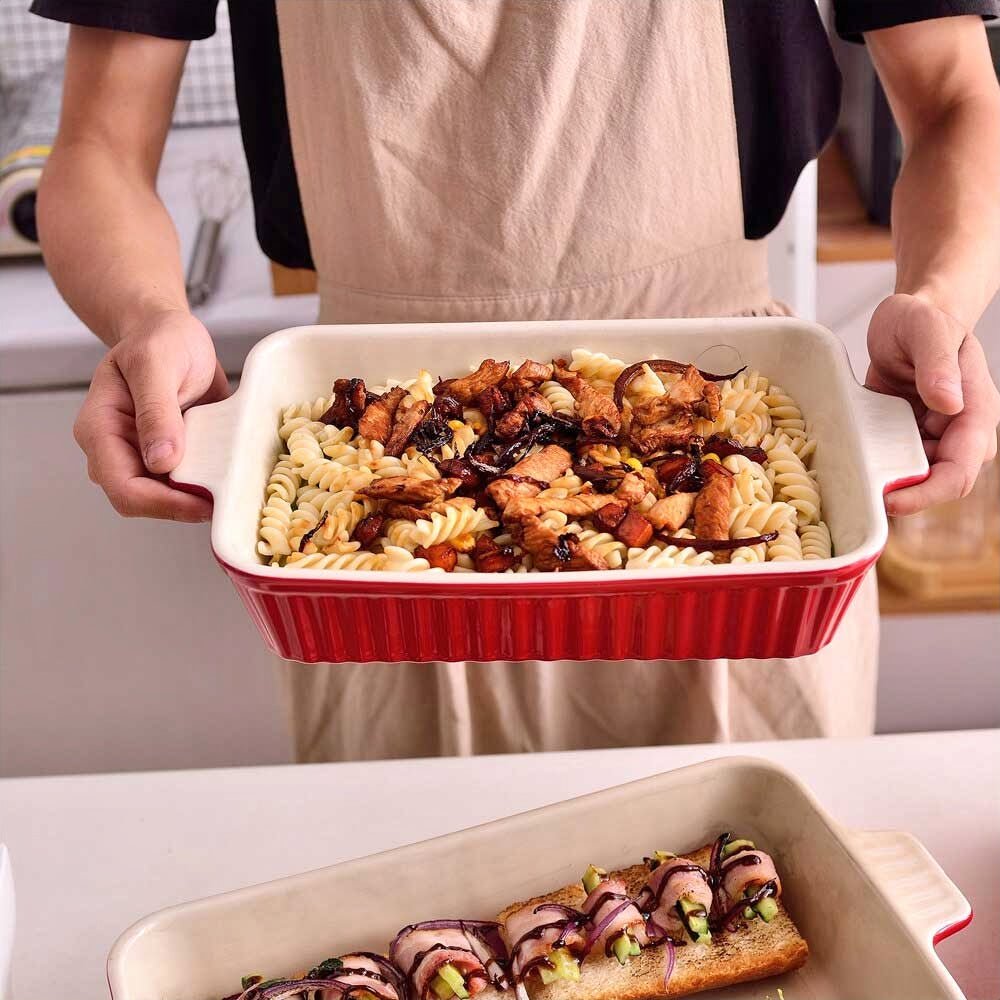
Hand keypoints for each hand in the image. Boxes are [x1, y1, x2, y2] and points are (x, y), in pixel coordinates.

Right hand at [73, 309, 229, 520]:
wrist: (173, 335)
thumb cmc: (160, 340)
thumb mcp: (156, 362)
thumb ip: (157, 409)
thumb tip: (161, 461)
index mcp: (99, 428)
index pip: (123, 485)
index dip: (162, 503)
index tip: (203, 502)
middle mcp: (114, 449)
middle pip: (140, 500)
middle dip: (180, 507)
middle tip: (224, 502)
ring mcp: (139, 456)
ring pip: (162, 499)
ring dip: (194, 501)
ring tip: (230, 493)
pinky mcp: (166, 458)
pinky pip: (181, 486)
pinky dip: (204, 487)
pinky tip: (228, 481)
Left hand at [866, 293, 999, 515]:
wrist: (907, 318)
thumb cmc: (923, 318)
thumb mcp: (926, 331)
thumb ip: (938, 364)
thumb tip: (949, 402)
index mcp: (975, 412)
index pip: (960, 471)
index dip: (928, 493)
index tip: (892, 500)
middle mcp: (958, 431)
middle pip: (937, 484)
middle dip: (904, 496)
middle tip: (861, 496)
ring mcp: (932, 437)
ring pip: (914, 478)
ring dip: (885, 482)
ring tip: (851, 481)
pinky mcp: (906, 436)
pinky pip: (892, 462)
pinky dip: (874, 467)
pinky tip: (850, 465)